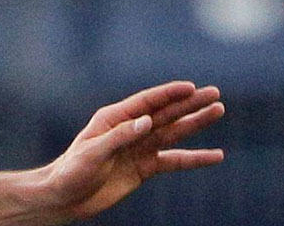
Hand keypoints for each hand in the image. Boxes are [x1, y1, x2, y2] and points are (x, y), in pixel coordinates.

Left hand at [35, 81, 224, 222]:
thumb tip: (146, 121)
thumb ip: (119, 137)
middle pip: (165, 114)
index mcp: (113, 119)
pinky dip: (195, 159)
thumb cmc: (72, 171)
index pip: (146, 102)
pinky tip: (216, 156)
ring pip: (173, 133)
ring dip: (195, 123)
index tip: (191, 87)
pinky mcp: (144, 168)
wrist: (66, 197)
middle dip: (189, 103)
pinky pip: (174, 161)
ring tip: (218, 111)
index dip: (169, 94)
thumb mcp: (92, 153)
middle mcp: (129, 129)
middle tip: (215, 93)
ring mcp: (139, 148)